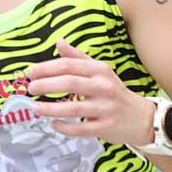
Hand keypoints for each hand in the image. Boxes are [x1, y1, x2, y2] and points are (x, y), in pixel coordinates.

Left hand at [26, 39, 153, 142]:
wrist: (141, 117)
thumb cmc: (114, 92)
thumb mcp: (100, 71)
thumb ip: (78, 58)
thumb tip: (59, 42)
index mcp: (100, 70)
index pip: (69, 65)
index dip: (46, 68)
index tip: (30, 73)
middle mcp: (104, 87)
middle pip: (70, 83)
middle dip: (46, 85)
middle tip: (30, 88)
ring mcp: (105, 108)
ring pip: (74, 108)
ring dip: (51, 109)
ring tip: (35, 108)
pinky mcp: (105, 127)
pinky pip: (80, 129)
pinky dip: (64, 127)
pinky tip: (54, 124)